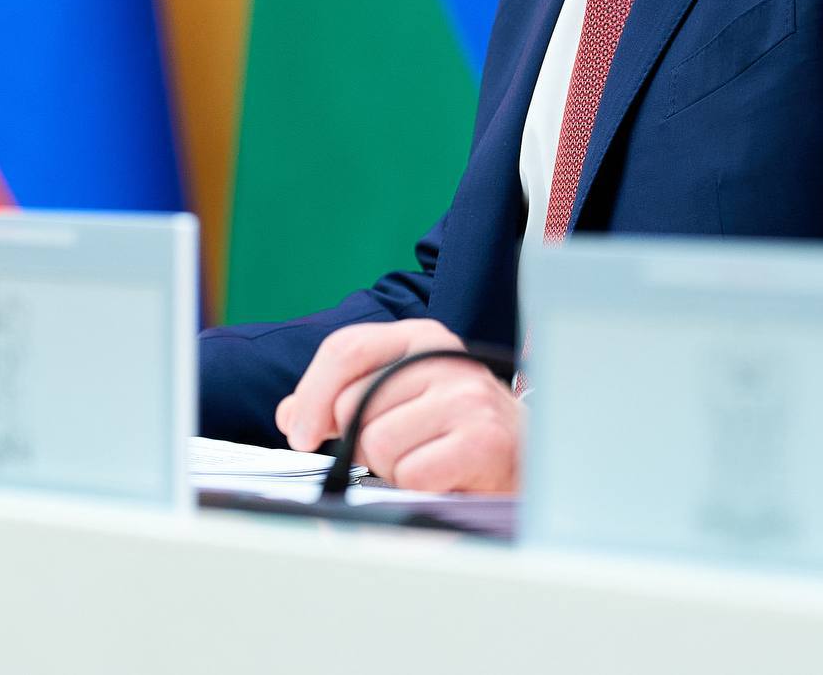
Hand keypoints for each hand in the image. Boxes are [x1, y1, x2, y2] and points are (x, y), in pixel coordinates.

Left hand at [274, 318, 519, 492]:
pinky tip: (445, 476)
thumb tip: (291, 414)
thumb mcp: (400, 397)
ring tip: (427, 459)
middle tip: (397, 447)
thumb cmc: (456, 429)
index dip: (311, 394)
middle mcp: (444, 356)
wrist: (530, 457)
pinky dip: (416, 486)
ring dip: (390, 466)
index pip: (345, 349)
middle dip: (359, 439)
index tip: (300, 432)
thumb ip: (342, 399)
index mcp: (419, 336)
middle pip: (351, 403)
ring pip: (376, 442)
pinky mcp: (482, 440)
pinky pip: (409, 473)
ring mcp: (466, 396)